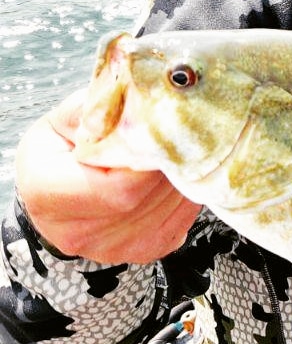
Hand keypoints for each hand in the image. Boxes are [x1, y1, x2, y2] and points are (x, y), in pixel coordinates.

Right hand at [15, 90, 200, 265]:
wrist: (57, 194)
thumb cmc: (59, 151)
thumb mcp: (65, 120)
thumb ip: (99, 108)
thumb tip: (139, 93)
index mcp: (50, 194)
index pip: (121, 183)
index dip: (151, 154)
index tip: (165, 126)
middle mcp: (80, 231)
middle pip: (149, 194)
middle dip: (171, 158)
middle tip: (184, 130)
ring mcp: (115, 249)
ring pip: (172, 206)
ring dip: (184, 174)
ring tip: (179, 149)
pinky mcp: (146, 251)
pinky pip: (183, 217)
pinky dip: (188, 192)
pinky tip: (177, 173)